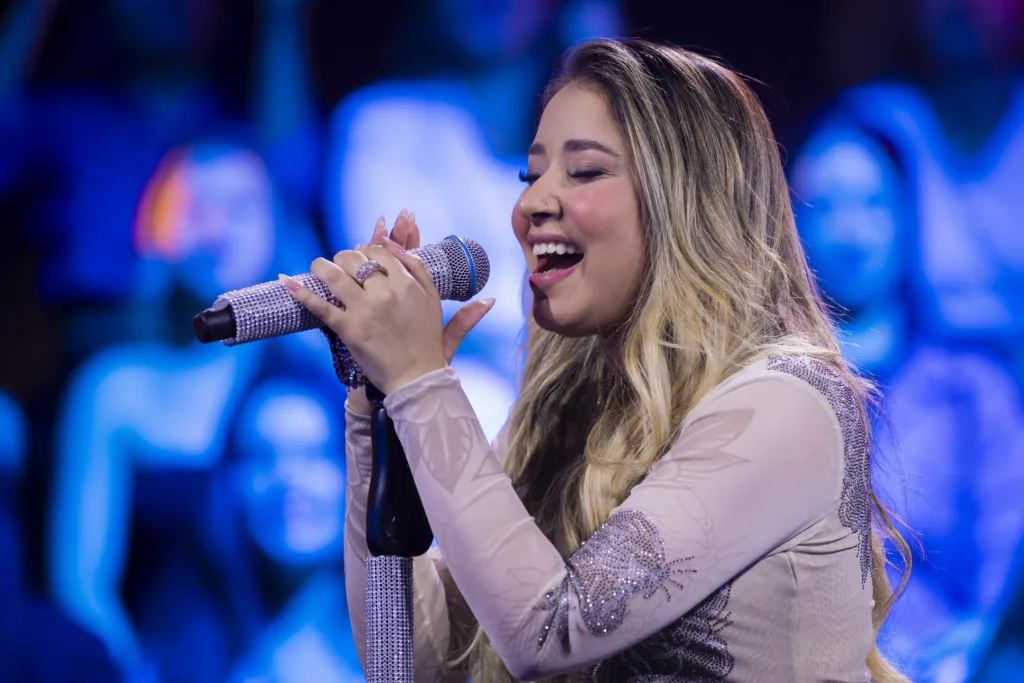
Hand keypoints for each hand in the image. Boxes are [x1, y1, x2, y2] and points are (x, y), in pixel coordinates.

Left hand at [289, 211, 493, 407]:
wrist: (416, 384)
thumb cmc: (429, 353)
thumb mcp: (445, 323)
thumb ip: (463, 307)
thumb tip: (488, 299)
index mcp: (410, 285)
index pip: (381, 252)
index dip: (367, 251)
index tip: (361, 257)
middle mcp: (389, 292)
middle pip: (355, 258)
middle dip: (343, 258)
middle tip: (337, 266)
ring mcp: (367, 309)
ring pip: (334, 274)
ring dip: (320, 267)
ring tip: (316, 268)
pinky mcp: (349, 329)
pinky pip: (321, 305)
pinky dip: (300, 293)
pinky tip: (285, 281)